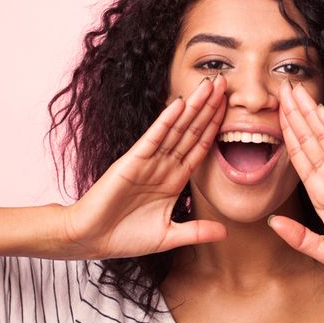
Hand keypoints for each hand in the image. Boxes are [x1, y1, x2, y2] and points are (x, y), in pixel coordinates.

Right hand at [53, 76, 228, 259]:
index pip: (200, 147)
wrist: (91, 240)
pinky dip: (166, 121)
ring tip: (209, 85)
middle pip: (192, 131)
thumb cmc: (124, 237)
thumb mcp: (168, 236)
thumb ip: (196, 231)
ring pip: (176, 129)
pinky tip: (179, 104)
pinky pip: (153, 138)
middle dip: (209, 108)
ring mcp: (148, 161)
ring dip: (193, 107)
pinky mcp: (131, 162)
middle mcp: (163, 166)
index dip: (216, 127)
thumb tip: (225, 232)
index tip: (232, 109)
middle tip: (226, 82)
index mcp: (174, 180)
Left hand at [267, 81, 323, 276]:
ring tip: (294, 90)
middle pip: (308, 139)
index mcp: (321, 193)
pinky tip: (321, 110)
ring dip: (309, 113)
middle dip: (293, 114)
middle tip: (279, 88)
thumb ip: (298, 237)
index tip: (272, 114)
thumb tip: (271, 222)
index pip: (298, 157)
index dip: (285, 135)